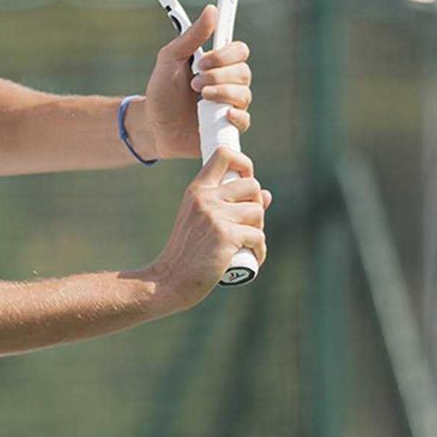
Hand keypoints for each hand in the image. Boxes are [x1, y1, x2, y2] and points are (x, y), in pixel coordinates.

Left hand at [135, 6, 252, 160]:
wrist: (153, 126)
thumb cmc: (162, 92)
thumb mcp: (171, 59)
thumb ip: (191, 37)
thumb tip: (211, 10)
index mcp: (218, 64)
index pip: (239, 51)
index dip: (227, 53)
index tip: (204, 59)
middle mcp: (229, 83)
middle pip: (243, 72)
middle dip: (218, 75)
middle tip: (195, 81)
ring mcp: (230, 105)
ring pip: (244, 95)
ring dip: (221, 93)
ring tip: (199, 97)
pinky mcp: (228, 127)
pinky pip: (244, 120)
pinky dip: (234, 116)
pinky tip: (221, 114)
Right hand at [147, 147, 269, 309]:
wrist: (169, 281)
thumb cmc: (187, 253)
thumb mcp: (203, 222)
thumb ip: (230, 205)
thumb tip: (267, 194)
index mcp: (197, 190)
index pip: (224, 154)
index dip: (244, 163)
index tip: (246, 183)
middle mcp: (206, 198)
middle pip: (252, 185)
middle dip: (257, 206)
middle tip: (248, 225)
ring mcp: (216, 216)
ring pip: (258, 212)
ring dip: (259, 230)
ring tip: (248, 245)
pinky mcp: (226, 236)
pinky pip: (258, 237)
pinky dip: (260, 250)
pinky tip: (253, 259)